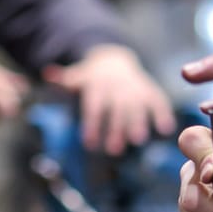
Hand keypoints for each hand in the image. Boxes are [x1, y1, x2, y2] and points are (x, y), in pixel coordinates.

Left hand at [42, 43, 175, 154]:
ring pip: (137, 107)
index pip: (94, 107)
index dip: (91, 124)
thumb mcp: (76, 77)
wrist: (113, 60)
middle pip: (115, 110)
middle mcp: (117, 87)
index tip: (89, 144)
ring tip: (138, 140)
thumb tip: (47, 72)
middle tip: (114, 151)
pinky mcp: (150, 91)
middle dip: (115, 129)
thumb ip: (63, 80)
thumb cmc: (90, 78)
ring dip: (138, 123)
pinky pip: (157, 101)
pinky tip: (165, 129)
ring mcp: (135, 89)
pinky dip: (162, 113)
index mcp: (97, 86)